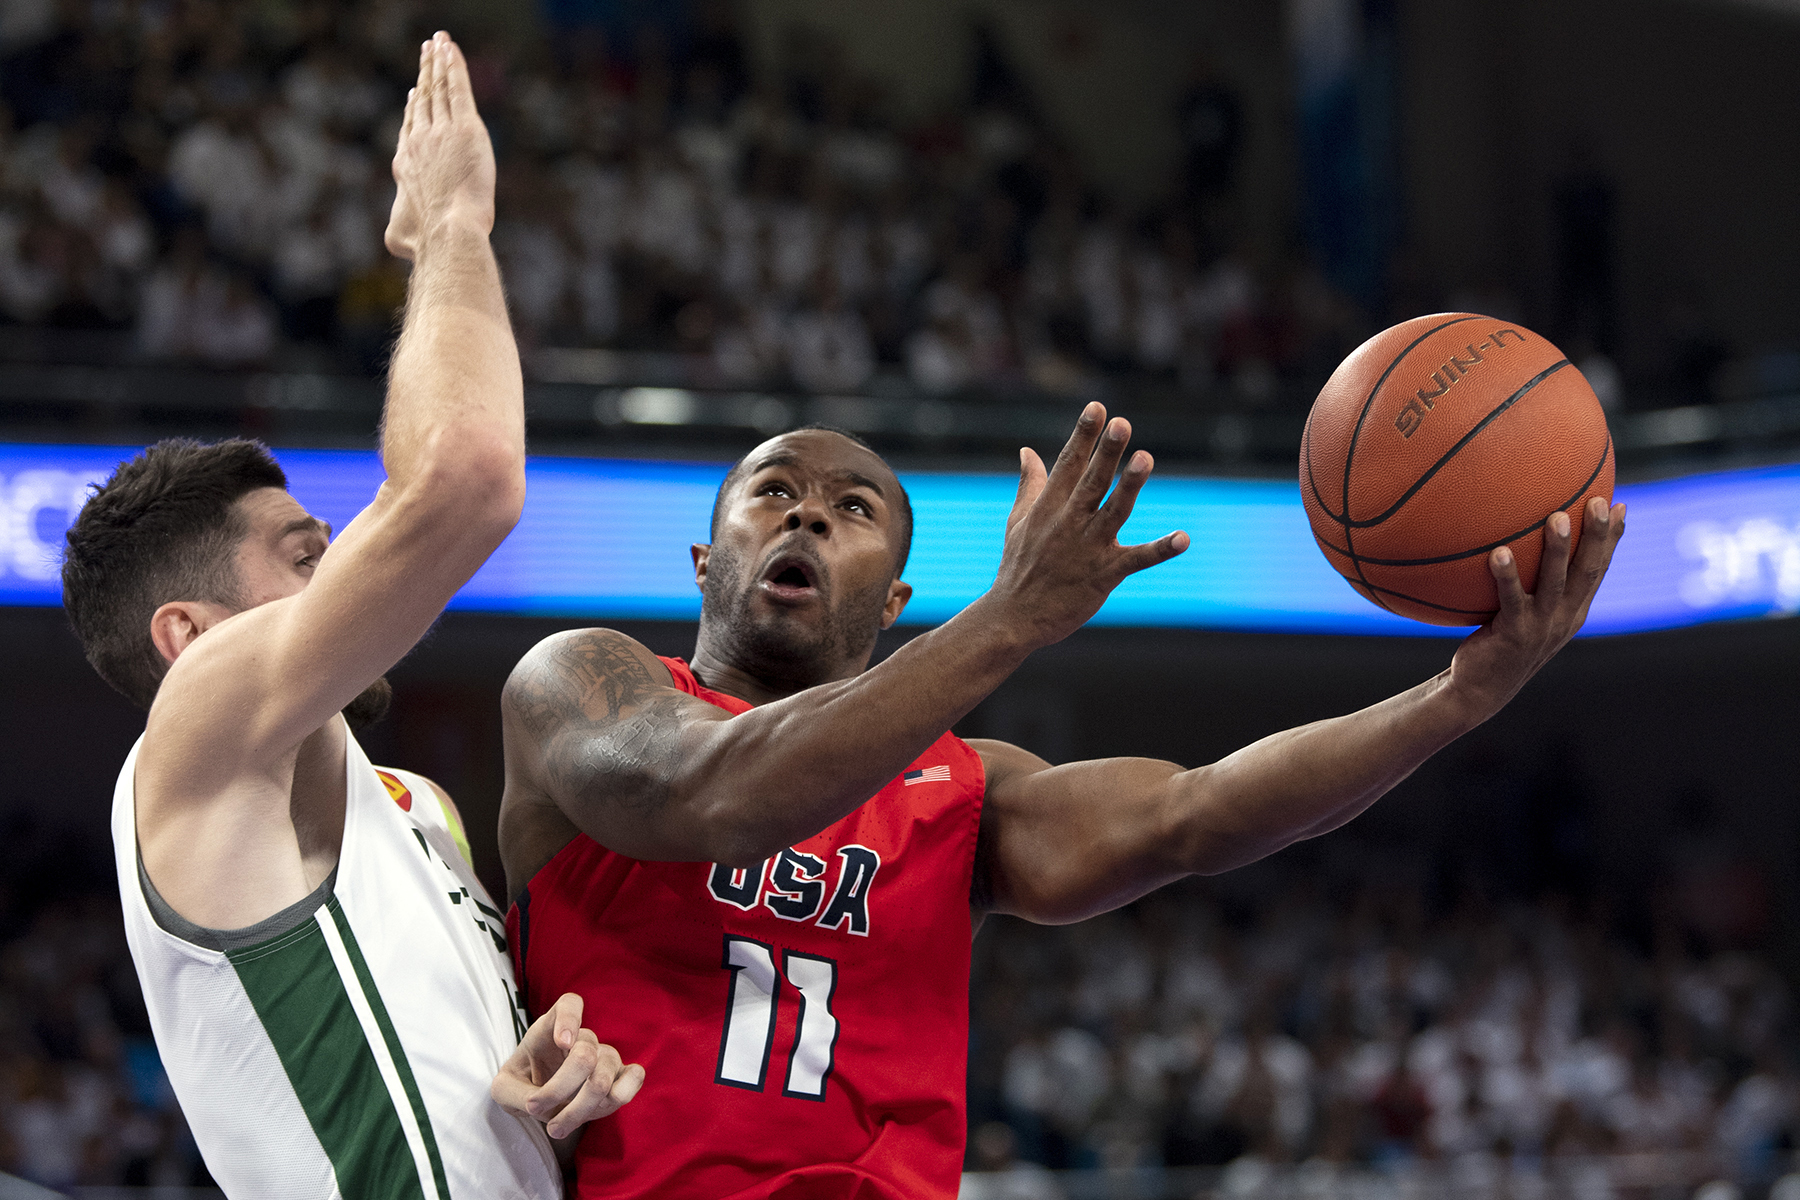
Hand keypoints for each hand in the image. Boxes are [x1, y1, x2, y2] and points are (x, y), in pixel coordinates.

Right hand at [385, 32, 496, 260]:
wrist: (447, 229)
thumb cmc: (427, 240)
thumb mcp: (401, 236)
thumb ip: (398, 230)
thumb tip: (396, 244)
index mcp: (407, 163)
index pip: (410, 127)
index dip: (413, 108)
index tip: (413, 93)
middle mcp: (419, 141)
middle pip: (422, 100)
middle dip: (425, 73)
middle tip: (426, 52)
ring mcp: (440, 131)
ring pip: (438, 88)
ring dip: (438, 62)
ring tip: (438, 43)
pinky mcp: (464, 127)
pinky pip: (457, 88)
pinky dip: (453, 66)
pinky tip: (450, 49)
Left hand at [490, 992, 644, 1140]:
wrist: (541, 1100)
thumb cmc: (523, 1085)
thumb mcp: (503, 1089)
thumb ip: (512, 1092)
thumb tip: (534, 1101)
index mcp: (552, 1027)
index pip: (569, 1004)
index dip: (570, 1019)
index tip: (561, 1042)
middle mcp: (583, 1038)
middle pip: (584, 1053)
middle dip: (558, 1088)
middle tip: (533, 1107)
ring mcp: (604, 1056)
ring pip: (603, 1078)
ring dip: (578, 1109)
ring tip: (555, 1128)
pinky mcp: (620, 1077)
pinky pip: (635, 1076)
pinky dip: (623, 1093)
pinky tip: (600, 1109)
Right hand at [989, 402, 1188, 646]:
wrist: (1013, 618)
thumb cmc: (1018, 568)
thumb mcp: (1018, 521)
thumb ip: (1029, 485)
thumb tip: (1027, 451)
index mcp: (1049, 508)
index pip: (1068, 464)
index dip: (1084, 436)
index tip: (1097, 407)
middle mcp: (1068, 524)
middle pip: (1091, 482)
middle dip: (1106, 452)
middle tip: (1122, 423)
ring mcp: (1087, 548)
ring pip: (1113, 512)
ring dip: (1129, 486)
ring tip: (1145, 458)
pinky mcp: (1104, 575)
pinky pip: (1137, 559)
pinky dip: (1161, 549)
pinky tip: (1183, 538)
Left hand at [1447, 495, 1626, 718]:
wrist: (1480, 690)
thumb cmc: (1498, 644)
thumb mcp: (1524, 614)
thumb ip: (1532, 585)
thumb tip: (1517, 542)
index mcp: (1572, 612)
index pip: (1598, 570)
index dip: (1611, 539)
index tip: (1620, 505)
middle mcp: (1563, 618)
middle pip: (1587, 572)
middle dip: (1597, 536)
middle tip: (1599, 501)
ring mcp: (1540, 627)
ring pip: (1555, 583)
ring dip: (1558, 550)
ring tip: (1557, 518)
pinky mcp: (1513, 634)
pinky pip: (1510, 599)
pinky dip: (1506, 575)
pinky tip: (1497, 552)